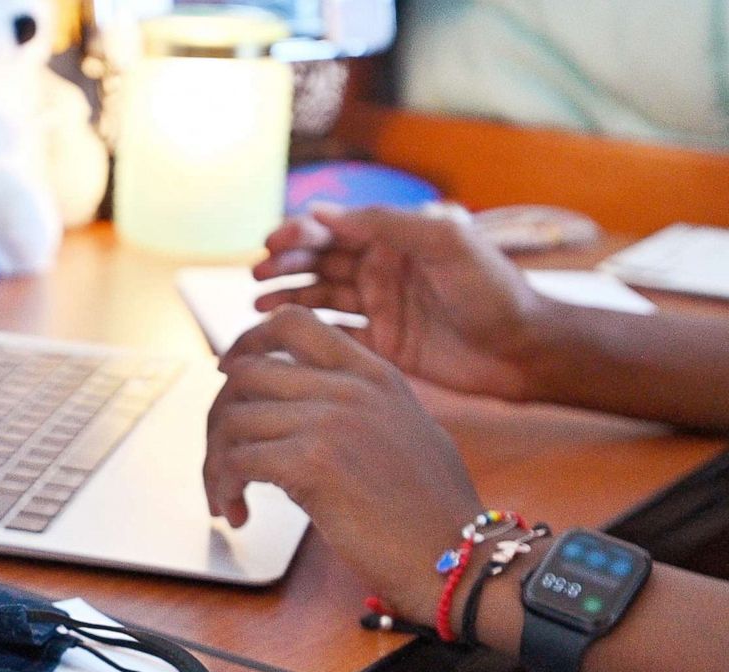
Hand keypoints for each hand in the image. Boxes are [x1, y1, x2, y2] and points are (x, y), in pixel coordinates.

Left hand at [205, 306, 482, 618]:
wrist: (458, 556)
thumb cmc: (430, 511)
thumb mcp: (403, 433)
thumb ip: (355, 410)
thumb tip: (295, 411)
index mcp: (373, 373)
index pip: (293, 323)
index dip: (247, 341)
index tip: (225, 370)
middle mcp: (350, 387)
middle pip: (246, 374)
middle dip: (218, 419)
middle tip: (220, 461)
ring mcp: (331, 420)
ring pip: (232, 419)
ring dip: (213, 463)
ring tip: (224, 498)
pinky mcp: (312, 462)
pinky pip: (236, 461)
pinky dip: (223, 487)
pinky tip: (238, 514)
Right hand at [253, 206, 550, 401]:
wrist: (524, 348)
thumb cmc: (492, 288)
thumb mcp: (446, 241)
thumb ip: (387, 222)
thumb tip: (324, 213)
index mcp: (396, 237)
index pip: (336, 228)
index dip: (300, 233)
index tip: (273, 244)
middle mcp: (382, 268)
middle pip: (320, 261)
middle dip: (285, 265)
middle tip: (257, 276)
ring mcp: (380, 307)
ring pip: (320, 297)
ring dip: (287, 298)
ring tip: (257, 307)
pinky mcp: (382, 345)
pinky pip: (334, 335)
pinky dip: (307, 333)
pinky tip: (280, 336)